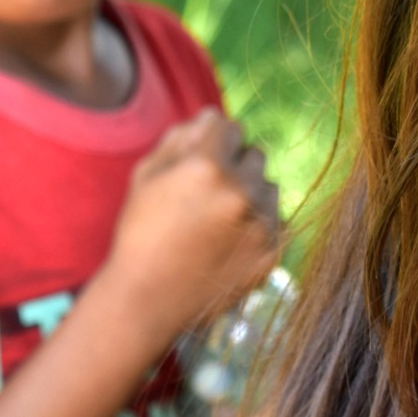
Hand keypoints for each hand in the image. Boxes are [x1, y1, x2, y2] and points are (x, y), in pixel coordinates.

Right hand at [105, 109, 282, 339]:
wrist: (147, 299)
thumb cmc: (140, 233)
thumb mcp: (146, 175)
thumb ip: (180, 137)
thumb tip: (212, 117)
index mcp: (206, 166)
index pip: (227, 125)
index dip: (211, 140)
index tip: (200, 160)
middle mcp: (241, 191)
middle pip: (254, 153)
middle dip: (234, 165)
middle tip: (208, 193)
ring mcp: (261, 223)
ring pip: (269, 186)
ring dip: (251, 194)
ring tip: (219, 220)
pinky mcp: (272, 251)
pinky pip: (277, 220)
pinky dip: (258, 224)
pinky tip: (231, 241)